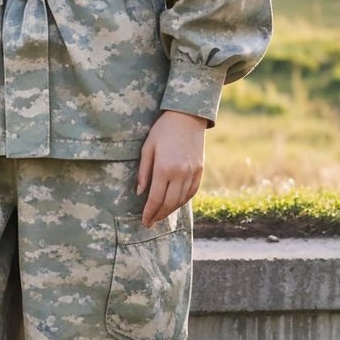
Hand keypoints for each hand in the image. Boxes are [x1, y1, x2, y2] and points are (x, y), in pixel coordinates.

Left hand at [136, 110, 208, 226]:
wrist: (187, 117)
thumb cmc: (162, 130)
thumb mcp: (147, 148)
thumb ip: (144, 172)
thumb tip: (140, 193)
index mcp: (164, 168)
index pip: (155, 199)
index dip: (149, 213)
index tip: (144, 221)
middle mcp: (179, 173)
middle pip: (169, 203)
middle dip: (159, 215)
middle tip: (151, 222)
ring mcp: (192, 173)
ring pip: (181, 200)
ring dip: (170, 210)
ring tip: (161, 215)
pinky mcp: (200, 170)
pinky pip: (191, 192)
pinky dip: (183, 201)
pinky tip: (175, 203)